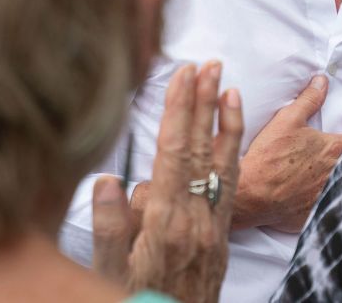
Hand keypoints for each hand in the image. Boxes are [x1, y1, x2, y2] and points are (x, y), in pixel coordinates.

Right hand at [92, 61, 243, 302]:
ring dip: (225, 121)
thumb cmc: (136, 301)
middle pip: (200, 150)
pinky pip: (230, 185)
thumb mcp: (110, 272)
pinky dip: (232, 153)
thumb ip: (110, 228)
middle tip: (207, 64)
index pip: (174, 154)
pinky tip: (231, 135)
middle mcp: (195, 219)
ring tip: (228, 85)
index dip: (178, 111)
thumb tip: (109, 180)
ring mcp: (213, 226)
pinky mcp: (221, 236)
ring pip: (222, 164)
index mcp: (165, 222)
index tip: (182, 76)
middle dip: (202, 103)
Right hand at [232, 74, 341, 232]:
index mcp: (335, 149)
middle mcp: (339, 174)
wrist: (251, 195)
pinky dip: (333, 201)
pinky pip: (335, 207)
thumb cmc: (269, 156)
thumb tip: (322, 81)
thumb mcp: (287, 120)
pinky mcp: (320, 214)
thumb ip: (309, 99)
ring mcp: (331, 196)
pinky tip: (323, 198)